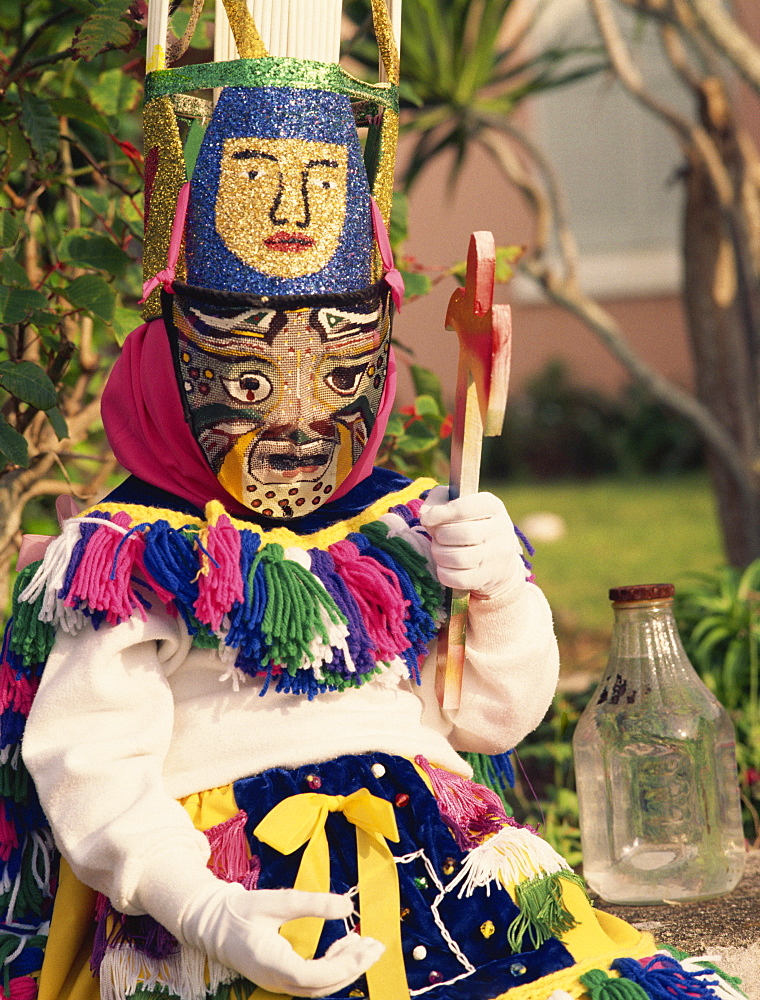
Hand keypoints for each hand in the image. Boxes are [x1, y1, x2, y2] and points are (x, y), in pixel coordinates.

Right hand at [180, 882, 383, 997]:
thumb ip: (312, 903)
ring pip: (320, 987)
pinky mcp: (282, 979)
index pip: (312, 975)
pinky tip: (345, 946)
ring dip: (346, 968)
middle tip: (377, 945)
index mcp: (271, 963)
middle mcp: (276, 980)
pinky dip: (333, 966)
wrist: (214, 925)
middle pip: (321, 986)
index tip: (364, 947)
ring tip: (366, 943)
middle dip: (353, 968)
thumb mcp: (276, 901)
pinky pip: (313, 981)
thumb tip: (347, 904)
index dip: (341, 965)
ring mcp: (278, 984)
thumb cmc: (241, 911)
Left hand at [419, 486, 523, 599]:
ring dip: (440, 554)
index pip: (464, 508)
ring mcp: (495, 556)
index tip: (426, 519)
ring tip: (441, 551)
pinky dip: (444, 573)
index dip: (440, 513)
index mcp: (493, 506)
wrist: (501, 562)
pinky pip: (456, 578)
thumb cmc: (471, 525)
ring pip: (457, 558)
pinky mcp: (487, 577)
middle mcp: (500, 530)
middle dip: (440, 536)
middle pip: (460, 533)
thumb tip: (425, 517)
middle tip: (438, 537)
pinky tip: (447, 566)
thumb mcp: (460, 504)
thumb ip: (438, 501)